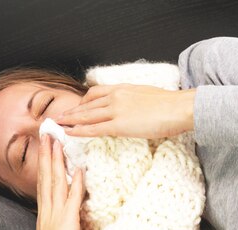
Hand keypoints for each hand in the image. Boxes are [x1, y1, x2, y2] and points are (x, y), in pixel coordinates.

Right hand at [35, 133, 85, 229]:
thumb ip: (55, 228)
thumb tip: (61, 219)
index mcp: (43, 215)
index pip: (42, 184)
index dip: (43, 165)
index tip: (44, 149)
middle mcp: (47, 212)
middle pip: (46, 177)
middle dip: (46, 155)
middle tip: (47, 135)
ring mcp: (55, 216)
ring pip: (55, 183)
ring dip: (57, 161)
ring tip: (57, 142)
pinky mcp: (67, 222)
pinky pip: (72, 199)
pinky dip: (75, 183)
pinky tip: (78, 169)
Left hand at [56, 84, 195, 138]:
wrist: (180, 108)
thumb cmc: (171, 105)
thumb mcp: (148, 97)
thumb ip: (134, 102)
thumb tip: (131, 111)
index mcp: (123, 88)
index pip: (95, 93)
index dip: (83, 101)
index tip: (76, 107)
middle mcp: (116, 96)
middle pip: (87, 104)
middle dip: (71, 111)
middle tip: (58, 116)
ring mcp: (115, 110)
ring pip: (86, 116)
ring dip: (70, 120)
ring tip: (57, 125)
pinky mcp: (118, 125)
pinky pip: (93, 129)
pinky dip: (78, 131)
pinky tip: (69, 133)